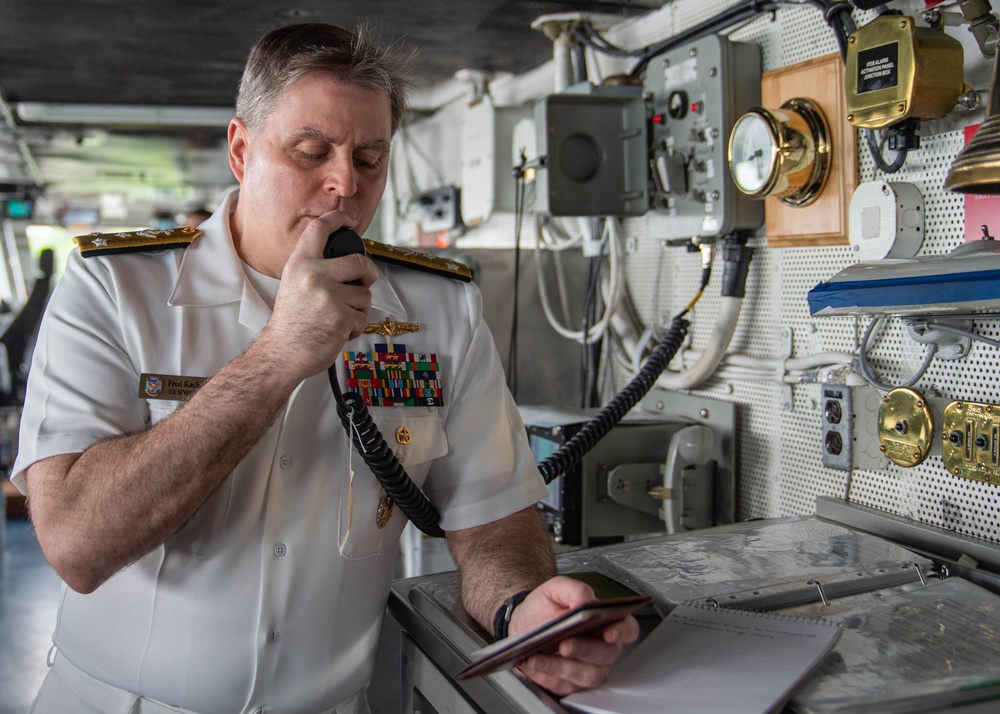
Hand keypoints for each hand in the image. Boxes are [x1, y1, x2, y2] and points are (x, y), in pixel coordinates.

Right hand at [258, 211, 377, 381]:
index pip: (319, 228)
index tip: (349, 219)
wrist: (282, 353)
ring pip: (364, 293)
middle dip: (368, 273)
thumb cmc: (290, 323)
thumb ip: (315, 269)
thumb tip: (347, 262)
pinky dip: (356, 326)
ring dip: (359, 307)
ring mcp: (328, 295)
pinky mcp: (341, 316)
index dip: (337, 218)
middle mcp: (314, 275)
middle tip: (365, 280)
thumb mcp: (293, 284)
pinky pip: (362, 316)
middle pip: (359, 261)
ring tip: (339, 317)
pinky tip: (339, 330)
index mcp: (300, 264)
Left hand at [507, 576, 639, 695]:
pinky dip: (548, 675)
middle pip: (606, 654)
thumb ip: (574, 589)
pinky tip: (534, 663)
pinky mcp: (572, 684)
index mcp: (605, 622)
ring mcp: (589, 668)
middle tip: (565, 644)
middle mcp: (602, 648)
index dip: (622, 632)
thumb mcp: (555, 589)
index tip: (608, 633)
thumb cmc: (545, 607)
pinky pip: (565, 686)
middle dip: (585, 650)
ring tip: (539, 656)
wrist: (523, 624)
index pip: (627, 629)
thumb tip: (586, 599)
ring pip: (587, 674)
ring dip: (562, 667)